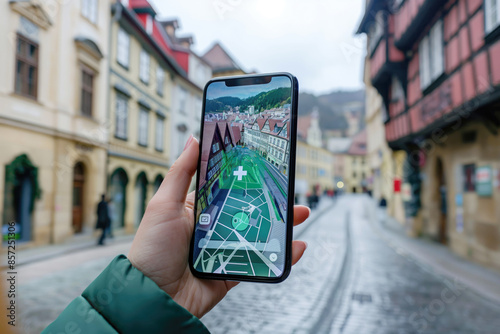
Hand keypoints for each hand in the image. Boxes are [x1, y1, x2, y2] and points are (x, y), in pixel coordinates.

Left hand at [128, 136, 309, 317]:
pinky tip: (296, 246)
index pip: (225, 187)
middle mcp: (212, 226)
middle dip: (270, 199)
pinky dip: (280, 256)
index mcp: (197, 208)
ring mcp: (224, 248)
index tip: (263, 163)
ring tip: (300, 213)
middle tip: (288, 188)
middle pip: (248, 209)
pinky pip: (260, 261)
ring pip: (258, 233)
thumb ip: (180, 173)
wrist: (154, 299)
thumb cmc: (151, 250)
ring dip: (281, 224)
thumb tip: (193, 139)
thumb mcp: (163, 205)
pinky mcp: (232, 271)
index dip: (245, 176)